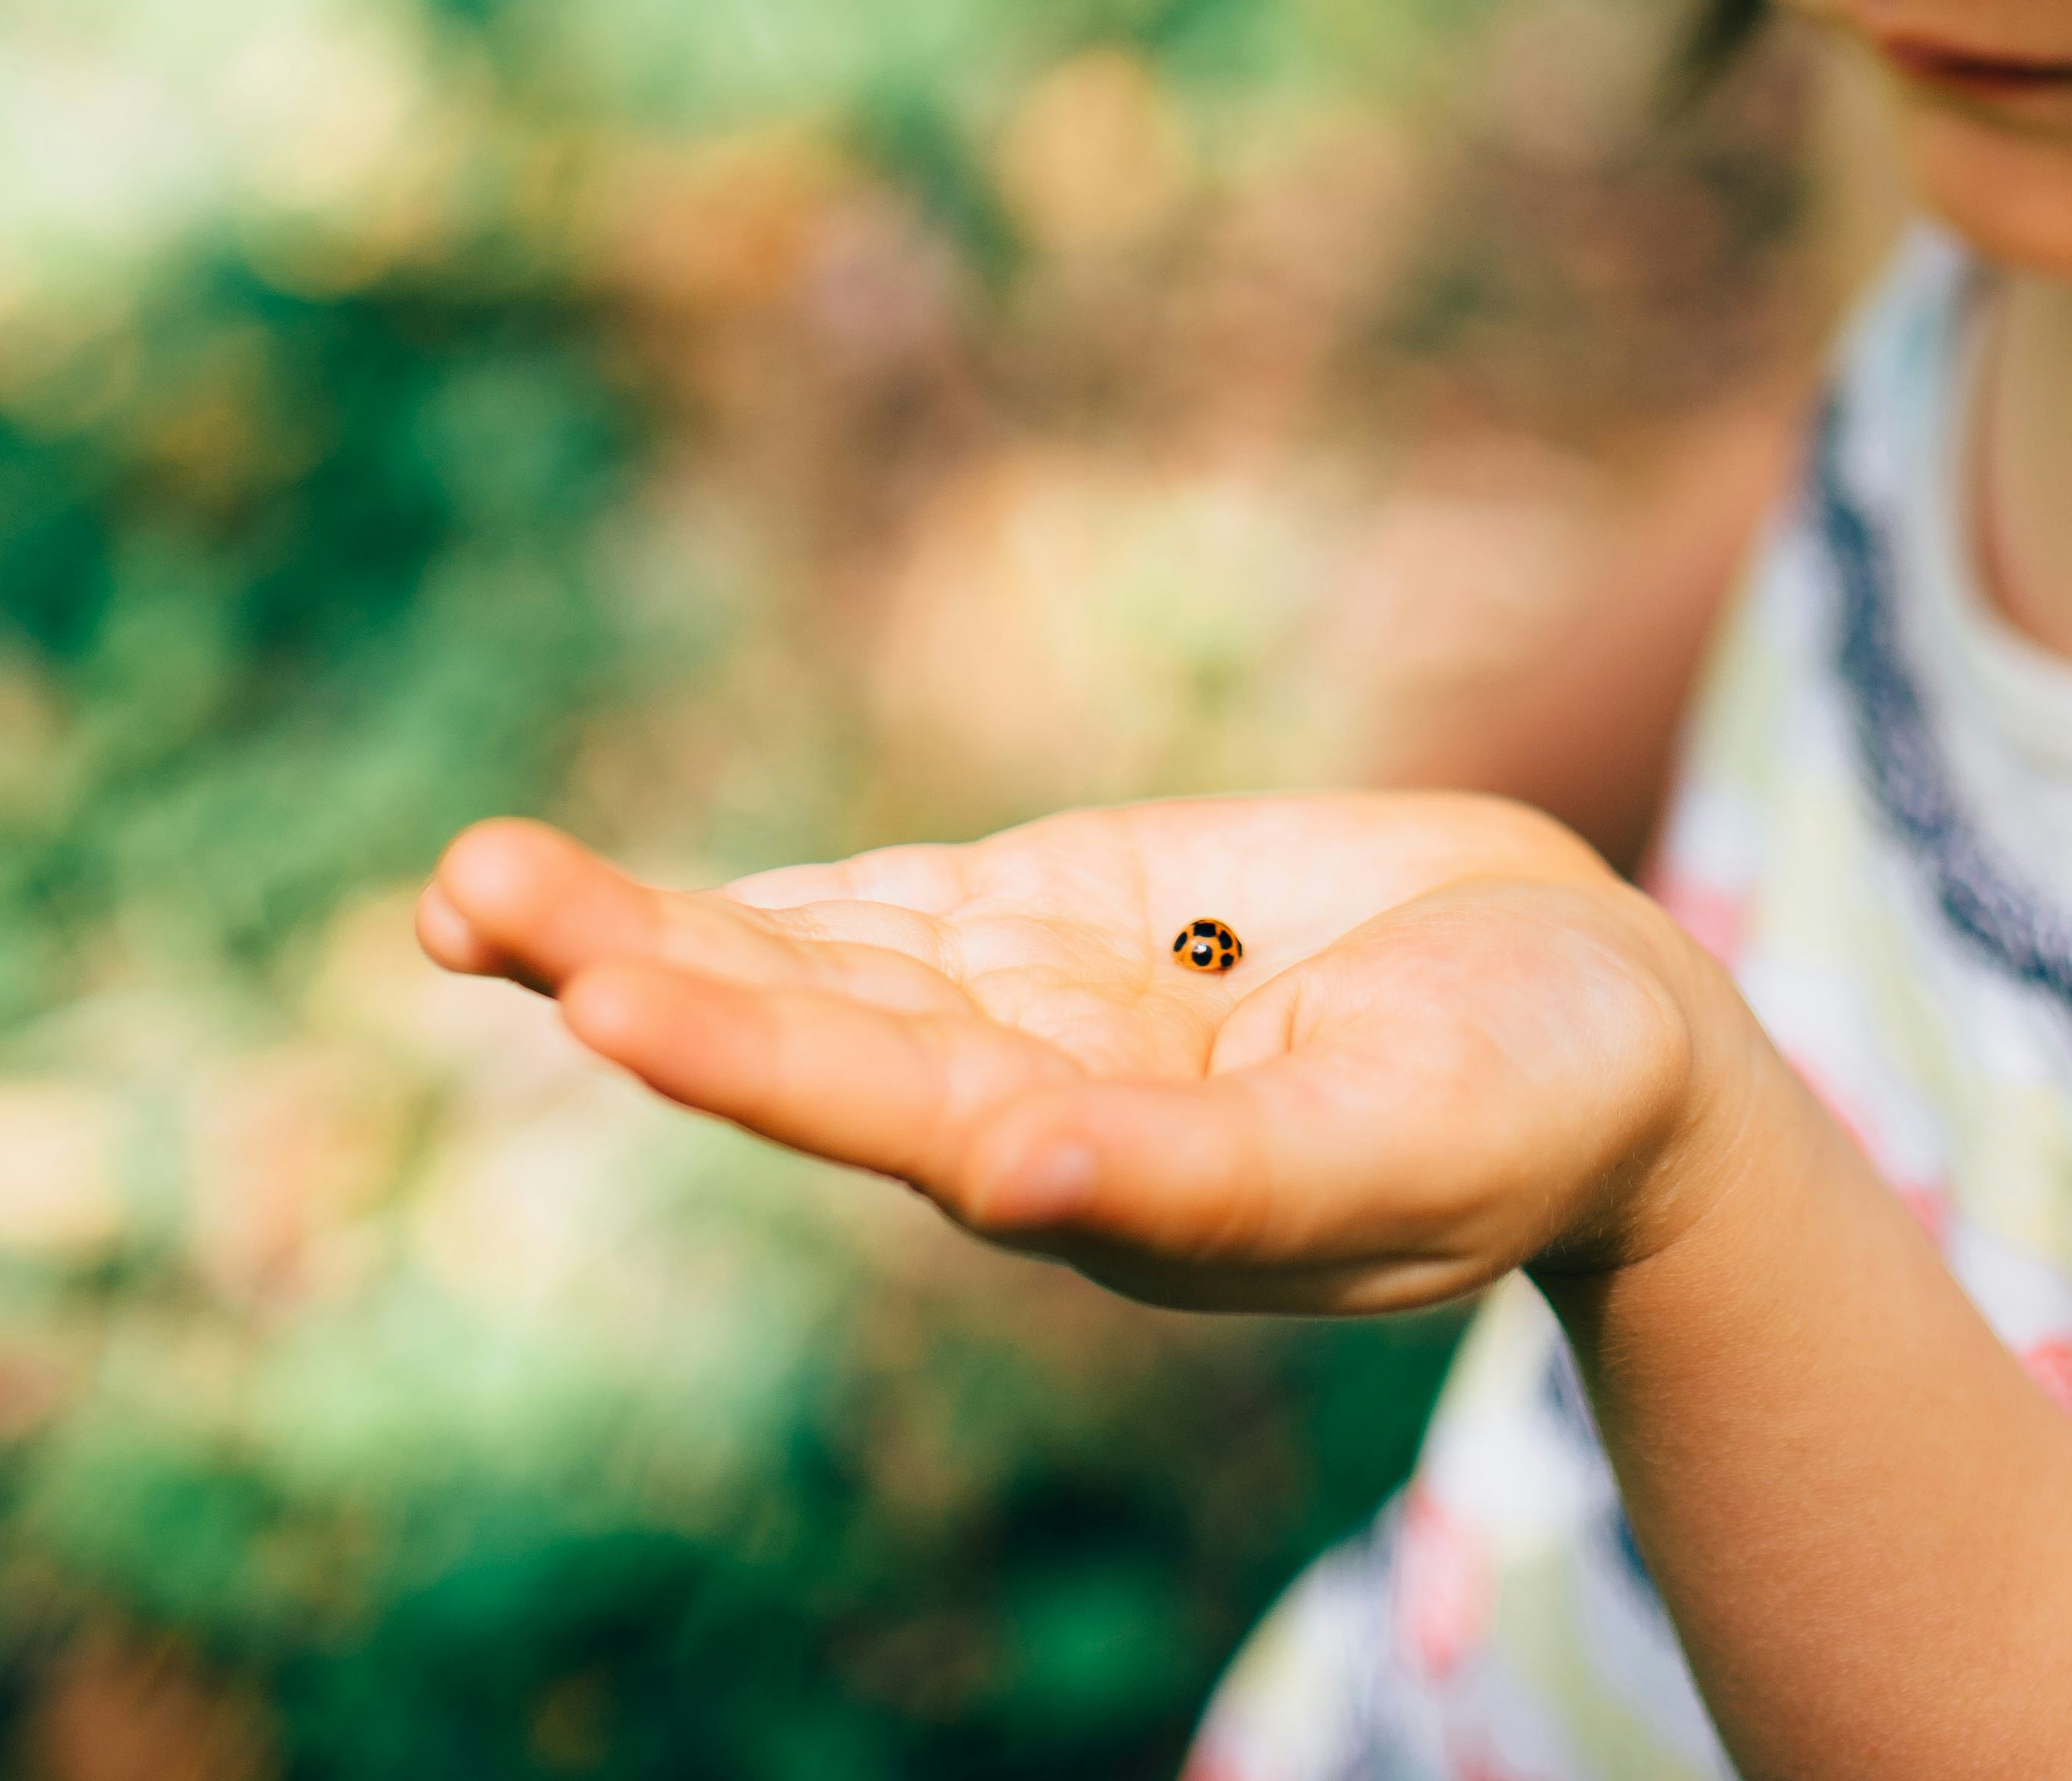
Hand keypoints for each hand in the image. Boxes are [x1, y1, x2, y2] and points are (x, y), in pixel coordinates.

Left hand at [416, 791, 1756, 1315]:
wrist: (1606, 1031)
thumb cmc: (1533, 1105)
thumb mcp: (1393, 1148)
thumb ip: (1198, 1185)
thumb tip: (1006, 1182)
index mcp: (1098, 1179)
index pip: (889, 1105)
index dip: (751, 1050)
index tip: (609, 996)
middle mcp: (1033, 1102)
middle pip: (801, 1025)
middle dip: (633, 960)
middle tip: (465, 896)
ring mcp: (1041, 1007)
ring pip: (810, 960)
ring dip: (647, 926)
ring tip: (470, 886)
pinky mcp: (1074, 918)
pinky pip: (888, 916)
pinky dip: (760, 910)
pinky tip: (626, 912)